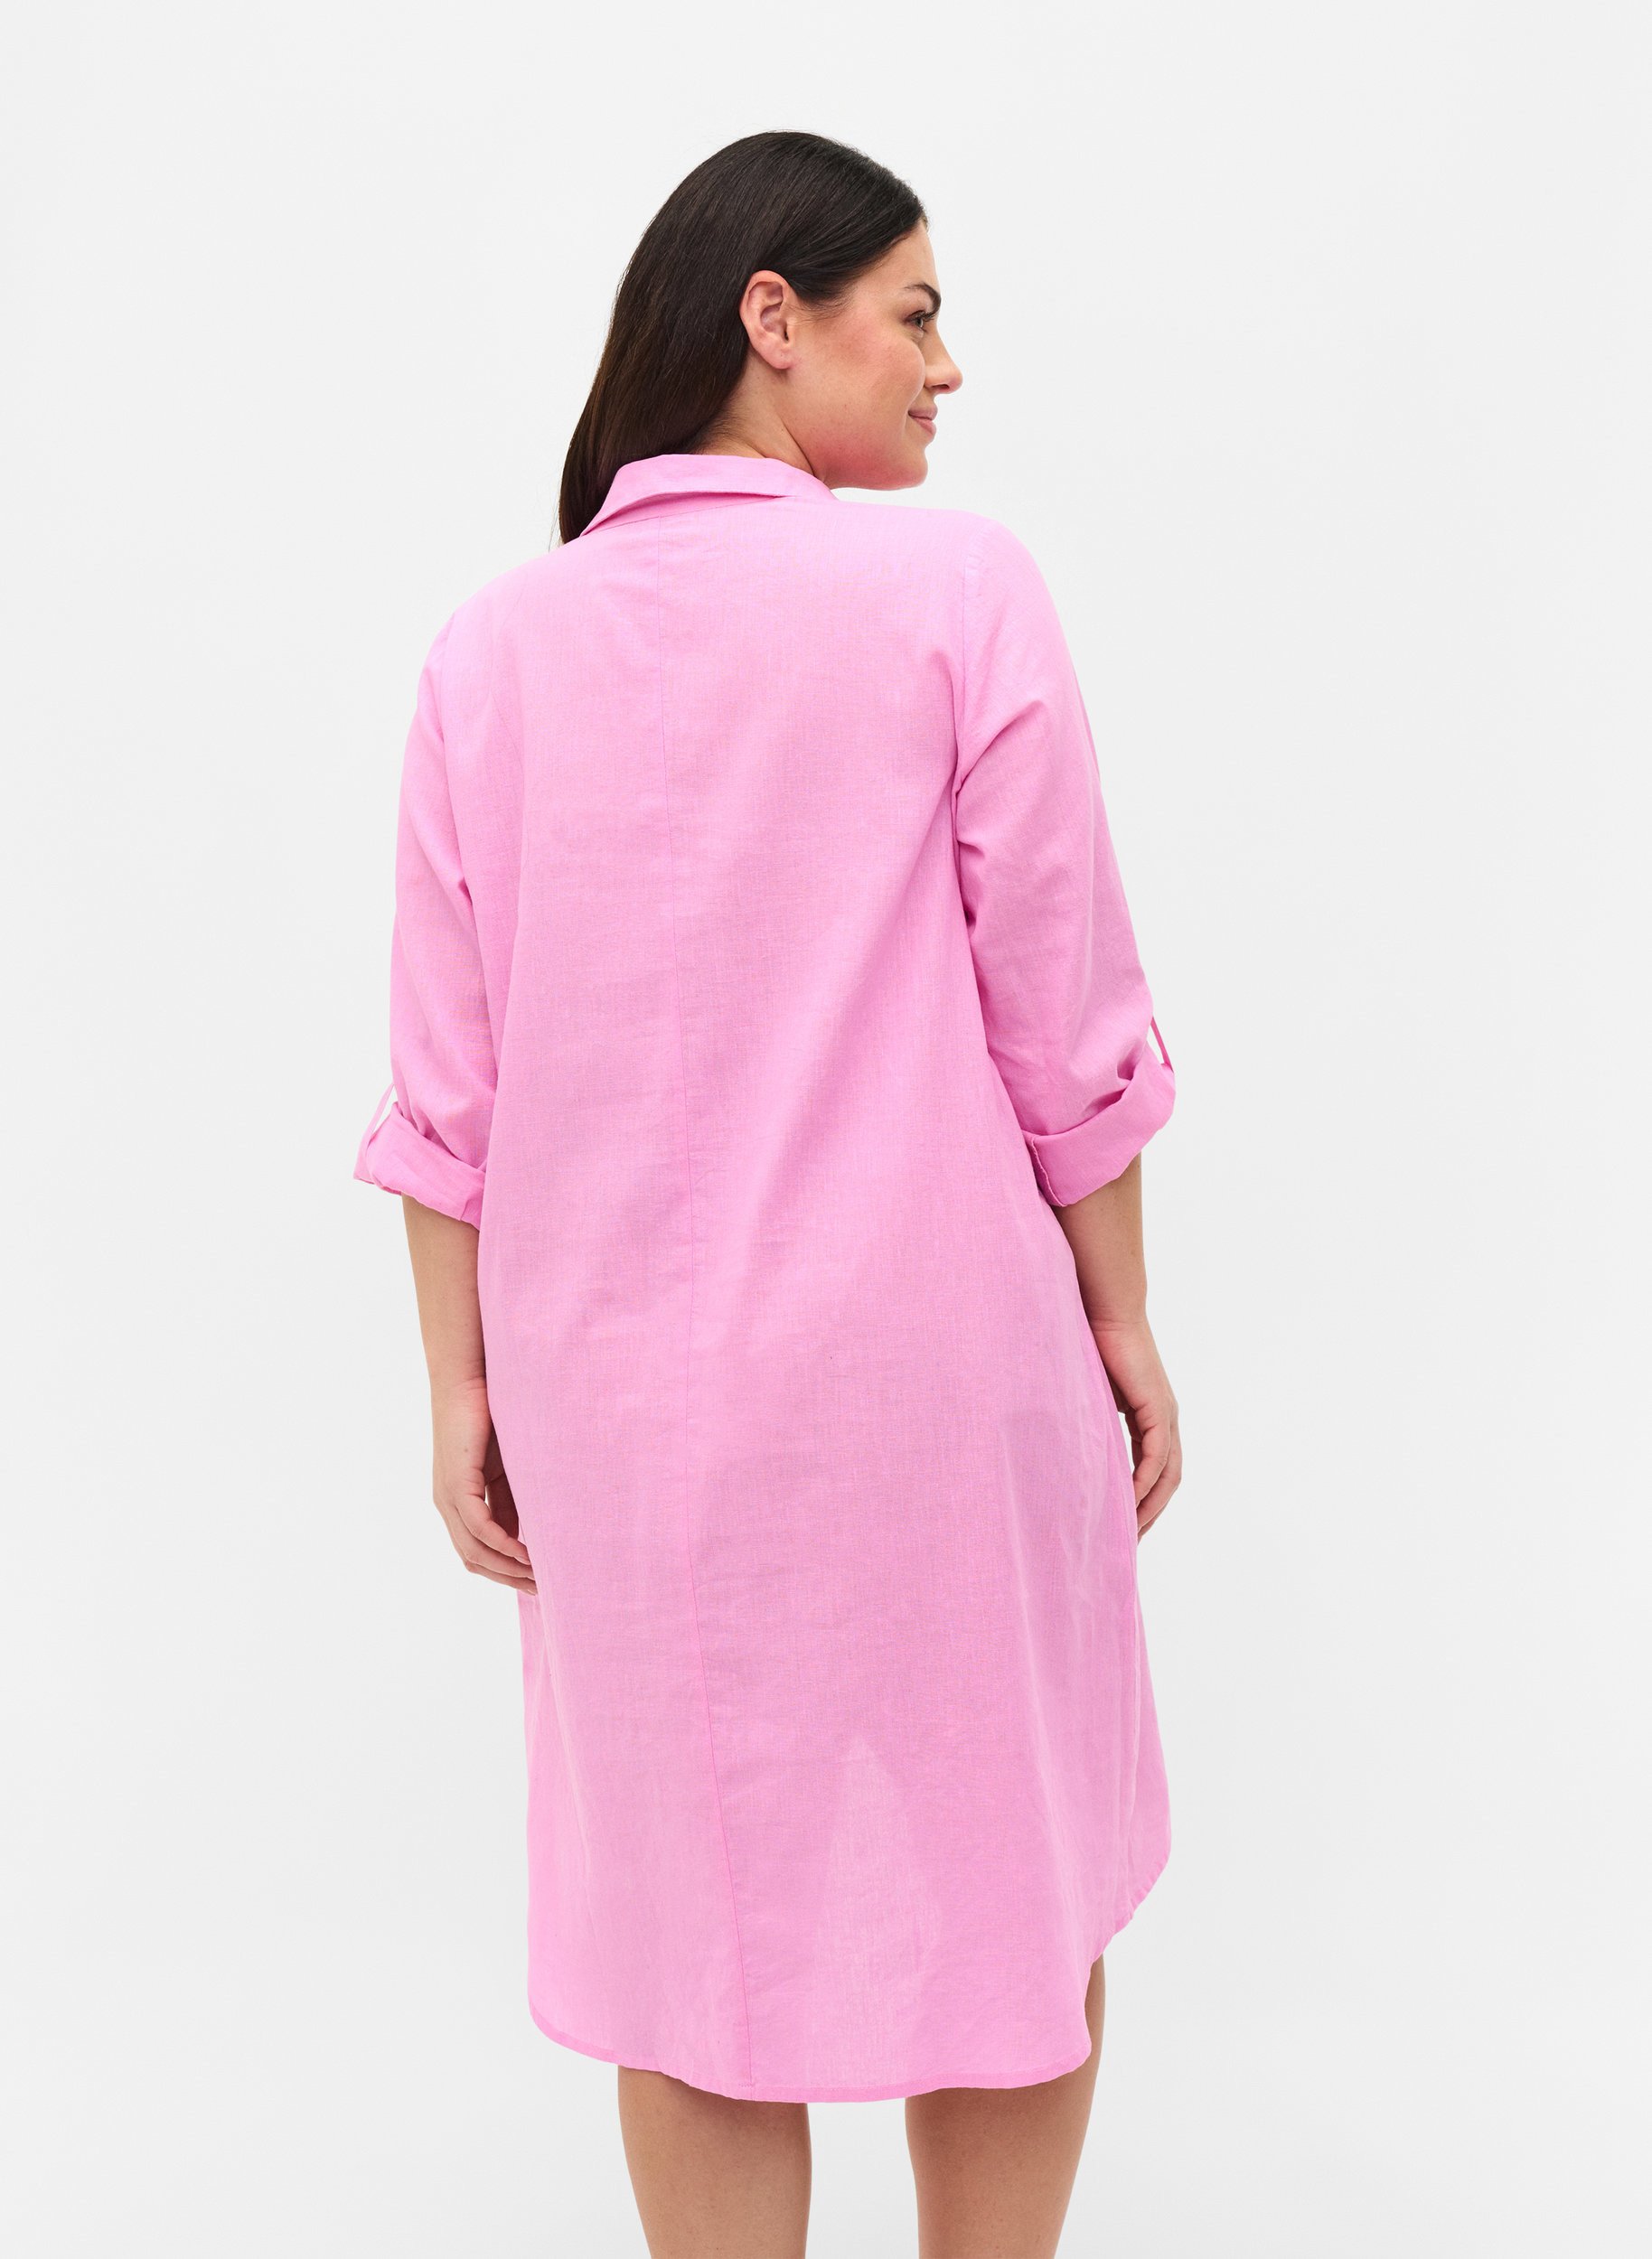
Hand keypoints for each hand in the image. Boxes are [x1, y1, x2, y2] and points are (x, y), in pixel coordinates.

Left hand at [430, 1379, 536, 1593]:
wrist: (469, 1378)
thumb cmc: (490, 1415)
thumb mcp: (506, 1468)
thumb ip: (511, 1500)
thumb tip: (525, 1534)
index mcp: (457, 1501)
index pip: (478, 1551)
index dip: (505, 1571)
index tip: (537, 1581)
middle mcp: (447, 1504)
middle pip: (474, 1560)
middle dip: (508, 1578)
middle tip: (543, 1591)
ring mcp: (448, 1496)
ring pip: (475, 1550)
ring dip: (508, 1568)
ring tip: (540, 1577)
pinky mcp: (456, 1484)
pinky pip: (480, 1528)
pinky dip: (503, 1545)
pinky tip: (526, 1553)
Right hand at [1090, 1315, 1181, 1538]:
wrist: (1103, 1308)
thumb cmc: (1089, 1342)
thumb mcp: (1086, 1394)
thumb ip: (1085, 1420)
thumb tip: (1061, 1446)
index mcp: (1149, 1416)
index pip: (1153, 1470)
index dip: (1141, 1501)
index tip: (1121, 1529)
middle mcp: (1164, 1419)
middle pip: (1166, 1481)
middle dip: (1148, 1515)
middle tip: (1126, 1546)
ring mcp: (1165, 1414)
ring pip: (1166, 1476)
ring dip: (1149, 1507)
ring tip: (1127, 1534)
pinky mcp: (1157, 1408)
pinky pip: (1156, 1458)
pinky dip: (1144, 1484)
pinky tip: (1127, 1504)